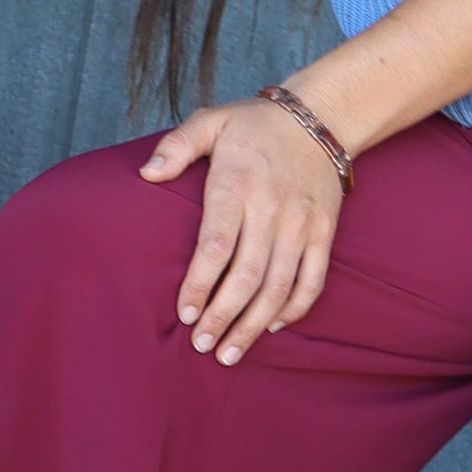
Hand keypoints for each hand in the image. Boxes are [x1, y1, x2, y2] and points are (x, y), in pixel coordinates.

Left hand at [141, 98, 345, 362]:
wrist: (320, 118)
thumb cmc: (254, 125)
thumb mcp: (211, 121)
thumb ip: (177, 146)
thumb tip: (147, 174)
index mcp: (238, 184)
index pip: (216, 245)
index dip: (200, 284)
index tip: (185, 313)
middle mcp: (272, 208)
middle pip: (247, 275)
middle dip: (223, 316)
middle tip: (202, 345)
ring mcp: (301, 223)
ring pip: (279, 286)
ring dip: (254, 324)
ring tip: (230, 352)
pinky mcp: (324, 232)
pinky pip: (313, 279)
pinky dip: (295, 308)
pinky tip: (272, 326)